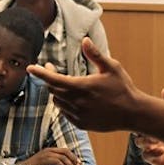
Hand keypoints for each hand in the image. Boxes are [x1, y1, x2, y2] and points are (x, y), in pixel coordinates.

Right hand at [20, 147, 81, 164]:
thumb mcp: (45, 162)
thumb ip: (54, 162)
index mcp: (50, 150)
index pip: (65, 150)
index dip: (73, 156)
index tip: (79, 163)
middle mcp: (49, 150)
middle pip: (66, 151)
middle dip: (74, 159)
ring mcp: (46, 154)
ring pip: (63, 157)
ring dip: (71, 164)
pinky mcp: (44, 159)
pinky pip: (57, 161)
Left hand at [27, 38, 142, 130]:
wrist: (133, 113)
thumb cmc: (123, 88)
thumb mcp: (112, 67)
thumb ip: (95, 55)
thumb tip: (84, 40)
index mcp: (82, 86)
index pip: (54, 79)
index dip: (40, 73)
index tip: (30, 68)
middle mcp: (77, 102)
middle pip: (53, 90)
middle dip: (49, 79)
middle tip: (52, 68)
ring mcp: (78, 115)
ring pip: (58, 102)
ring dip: (56, 92)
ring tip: (64, 83)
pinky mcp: (81, 124)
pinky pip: (65, 113)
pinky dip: (64, 104)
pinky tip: (72, 98)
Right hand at [136, 88, 163, 164]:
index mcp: (153, 124)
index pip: (141, 119)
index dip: (140, 118)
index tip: (146, 116)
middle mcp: (150, 135)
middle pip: (137, 130)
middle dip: (140, 129)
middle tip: (150, 128)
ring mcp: (152, 147)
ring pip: (140, 143)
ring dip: (145, 141)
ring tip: (155, 140)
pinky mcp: (156, 159)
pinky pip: (146, 156)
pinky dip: (150, 152)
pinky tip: (161, 150)